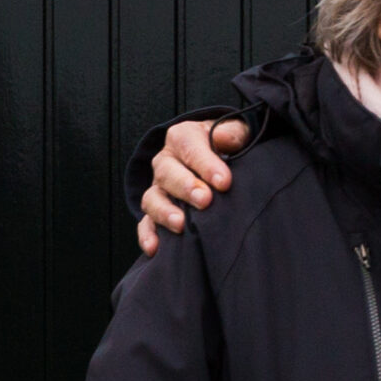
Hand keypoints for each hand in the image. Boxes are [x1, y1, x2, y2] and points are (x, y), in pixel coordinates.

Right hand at [136, 117, 252, 255]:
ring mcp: (159, 188)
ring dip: (165, 212)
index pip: (189, 147)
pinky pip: (146, 223)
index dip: (205, 164)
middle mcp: (166, 162)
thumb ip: (232, 133)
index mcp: (183, 138)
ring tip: (180, 224)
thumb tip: (223, 139)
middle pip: (167, 173)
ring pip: (153, 198)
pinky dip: (148, 235)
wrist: (218, 157)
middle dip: (185, 187)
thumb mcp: (234, 132)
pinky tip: (155, 248)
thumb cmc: (228, 145)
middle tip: (205, 200)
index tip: (224, 182)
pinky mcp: (156, 211)